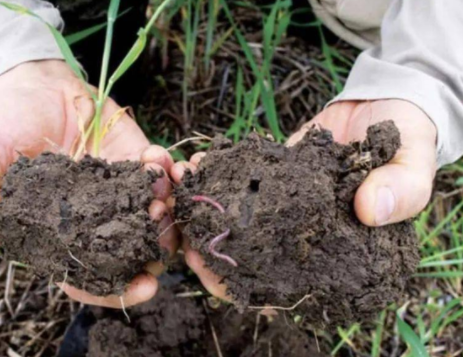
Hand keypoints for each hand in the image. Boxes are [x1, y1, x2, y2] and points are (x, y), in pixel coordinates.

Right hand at [0, 60, 177, 307]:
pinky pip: (160, 174)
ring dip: (166, 212)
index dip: (115, 288)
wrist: (33, 85)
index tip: (145, 287)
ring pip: (154, 216)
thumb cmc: (3, 124)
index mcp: (59, 232)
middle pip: (133, 249)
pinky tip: (161, 164)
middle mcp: (94, 218)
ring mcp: (118, 190)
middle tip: (156, 228)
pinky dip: (168, 172)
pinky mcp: (134, 160)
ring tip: (162, 200)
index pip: (89, 274)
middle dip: (152, 246)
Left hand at [171, 99, 436, 300]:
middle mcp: (306, 228)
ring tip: (180, 197)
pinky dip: (219, 174)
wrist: (388, 100)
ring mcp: (286, 201)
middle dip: (215, 249)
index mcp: (338, 244)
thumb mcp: (414, 159)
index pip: (291, 279)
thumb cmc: (409, 133)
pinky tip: (196, 166)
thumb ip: (403, 187)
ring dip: (208, 210)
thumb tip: (370, 211)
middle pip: (254, 254)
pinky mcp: (274, 173)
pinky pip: (242, 177)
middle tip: (183, 237)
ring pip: (241, 217)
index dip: (254, 285)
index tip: (216, 276)